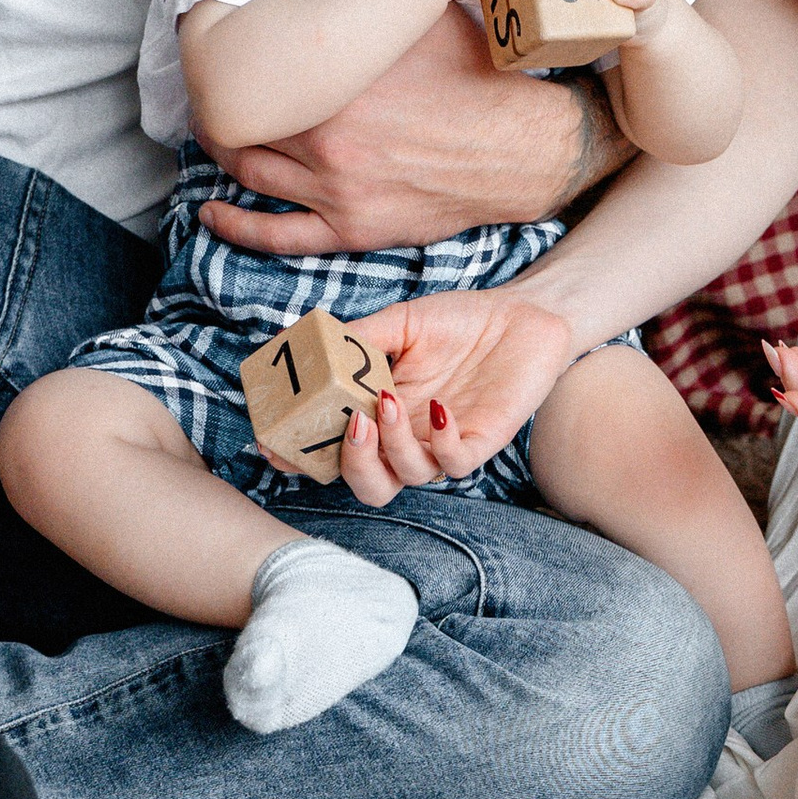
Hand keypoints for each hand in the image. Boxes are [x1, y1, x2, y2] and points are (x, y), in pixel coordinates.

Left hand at [200, 0, 593, 254]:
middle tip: (210, 100)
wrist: (518, 146)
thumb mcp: (418, 23)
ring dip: (223, 157)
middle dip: (221, 112)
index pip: (259, 77)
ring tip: (212, 141)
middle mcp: (326, 140)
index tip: (220, 60)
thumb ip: (369, 5)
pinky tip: (211, 214)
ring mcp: (336, 189)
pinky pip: (277, 235)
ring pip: (252, 174)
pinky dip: (236, 225)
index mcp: (336, 86)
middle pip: (246, 126)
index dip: (234, 69)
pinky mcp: (352, 228)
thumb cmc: (472, 79)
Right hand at [264, 286, 577, 503]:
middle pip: (369, 485)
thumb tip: (310, 340)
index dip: (303, 458)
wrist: (522, 314)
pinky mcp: (481, 442)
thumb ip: (359, 337)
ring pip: (408, 476)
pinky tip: (439, 409)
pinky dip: (442, 441)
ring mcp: (443, 443)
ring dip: (392, 445)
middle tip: (350, 427)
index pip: (335, 452)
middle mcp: (408, 438)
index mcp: (379, 415)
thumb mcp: (400, 322)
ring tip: (388, 401)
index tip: (275, 445)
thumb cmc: (460, 321)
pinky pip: (456, 463)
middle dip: (351, 465)